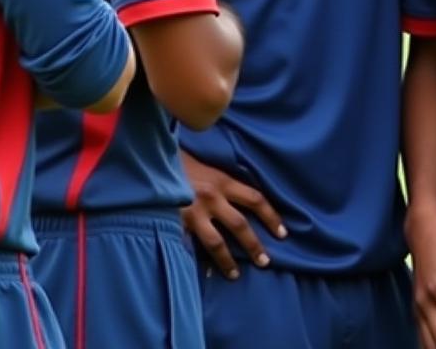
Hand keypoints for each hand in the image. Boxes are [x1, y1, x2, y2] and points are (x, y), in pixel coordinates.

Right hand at [180, 150, 286, 279]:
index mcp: (224, 181)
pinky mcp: (176, 223)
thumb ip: (223, 185)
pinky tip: (203, 273)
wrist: (153, 160)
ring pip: (217, 243)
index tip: (283, 233)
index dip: (271, 217)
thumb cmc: (183, 162)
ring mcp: (194, 212)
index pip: (256, 200)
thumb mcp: (209, 169)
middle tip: (266, 261)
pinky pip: (191, 246)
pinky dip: (198, 260)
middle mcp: (213, 197)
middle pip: (240, 225)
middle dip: (254, 245)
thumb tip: (242, 202)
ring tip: (235, 275)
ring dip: (228, 261)